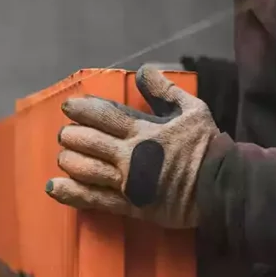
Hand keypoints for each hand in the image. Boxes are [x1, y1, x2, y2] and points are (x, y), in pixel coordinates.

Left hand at [45, 64, 218, 228]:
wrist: (221, 187)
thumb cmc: (207, 147)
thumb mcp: (193, 110)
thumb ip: (166, 91)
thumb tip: (144, 71)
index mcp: (144, 131)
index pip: (104, 116)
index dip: (83, 110)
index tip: (68, 107)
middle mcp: (130, 156)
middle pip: (89, 143)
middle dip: (72, 136)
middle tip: (65, 135)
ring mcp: (128, 183)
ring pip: (87, 170)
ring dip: (70, 161)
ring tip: (63, 156)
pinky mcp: (130, 206)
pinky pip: (95, 200)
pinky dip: (73, 193)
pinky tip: (54, 186)